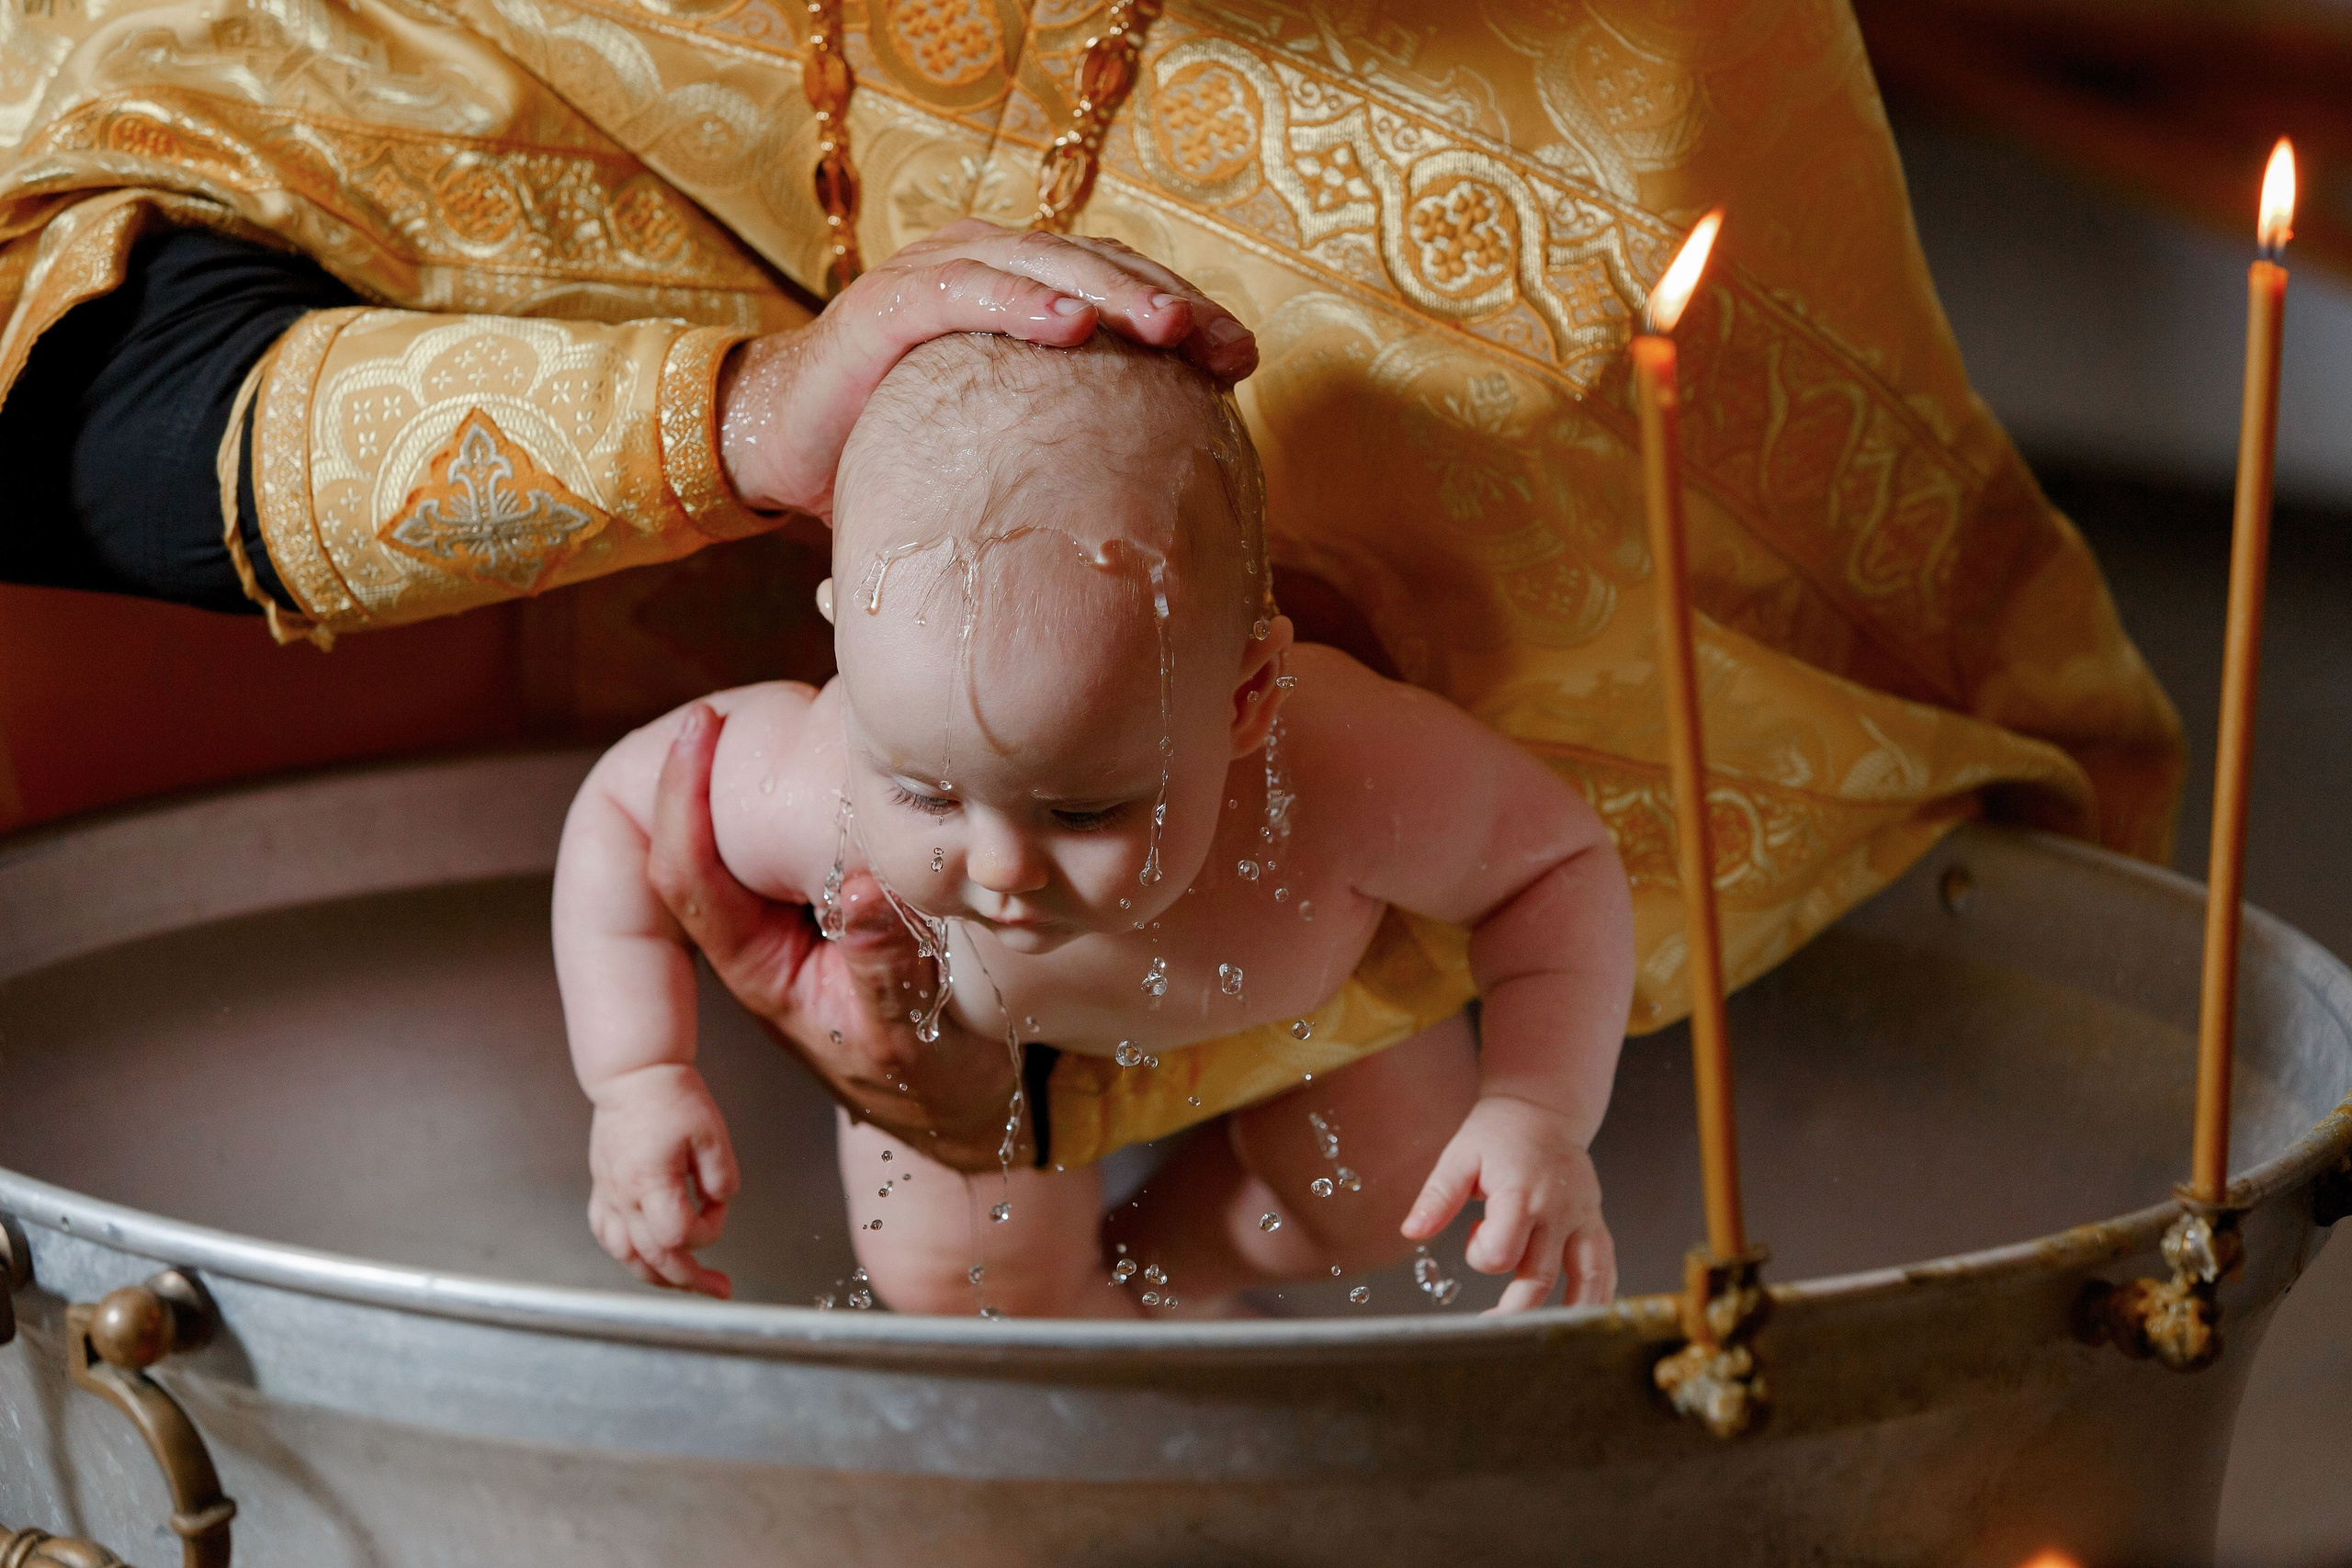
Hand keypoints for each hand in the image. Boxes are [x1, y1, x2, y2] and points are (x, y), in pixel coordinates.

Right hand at [587, 1062, 739, 1297]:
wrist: (633, 1076)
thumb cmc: (672, 1098)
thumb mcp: (712, 1132)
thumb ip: (721, 1176)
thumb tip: (718, 1204)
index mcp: (650, 1182)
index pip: (680, 1234)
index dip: (709, 1230)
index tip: (719, 1205)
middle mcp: (624, 1195)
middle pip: (653, 1258)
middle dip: (690, 1279)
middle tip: (719, 1288)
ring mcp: (609, 1194)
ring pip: (625, 1255)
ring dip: (657, 1275)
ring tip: (685, 1282)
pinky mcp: (603, 1188)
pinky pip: (607, 1234)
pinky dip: (627, 1253)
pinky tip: (645, 1256)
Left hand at [646, 702, 1031, 1170]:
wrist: (959, 1109)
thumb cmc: (929, 1082)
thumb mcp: (907, 1037)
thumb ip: (885, 971)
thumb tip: (863, 892)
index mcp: (754, 964)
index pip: (686, 873)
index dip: (680, 798)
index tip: (700, 727)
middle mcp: (758, 931)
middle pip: (701, 833)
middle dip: (709, 762)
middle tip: (743, 695)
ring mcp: (791, 911)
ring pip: (750, 826)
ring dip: (761, 767)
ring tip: (787, 705)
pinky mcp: (831, 893)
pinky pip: (802, 829)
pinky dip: (813, 786)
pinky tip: (849, 754)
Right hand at [717, 217, 1257, 517]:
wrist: (780, 443)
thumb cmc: (898, 449)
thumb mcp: (1000, 441)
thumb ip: (1064, 444)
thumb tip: (1162, 507)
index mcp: (1022, 290)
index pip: (1121, 288)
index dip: (1186, 316)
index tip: (1242, 363)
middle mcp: (985, 265)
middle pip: (1098, 268)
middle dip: (1170, 304)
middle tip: (1229, 347)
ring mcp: (935, 274)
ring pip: (1043, 266)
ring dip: (1113, 294)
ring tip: (1171, 329)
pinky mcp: (887, 303)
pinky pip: (964, 292)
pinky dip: (1020, 301)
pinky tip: (1071, 325)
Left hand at [1401, 1094, 1616, 1312]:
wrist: (1544, 1107)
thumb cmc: (1498, 1132)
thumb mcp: (1459, 1156)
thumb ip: (1437, 1197)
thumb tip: (1411, 1231)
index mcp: (1520, 1193)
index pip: (1502, 1251)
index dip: (1481, 1256)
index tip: (1473, 1237)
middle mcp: (1556, 1211)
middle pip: (1537, 1279)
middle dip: (1512, 1310)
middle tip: (1489, 1323)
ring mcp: (1581, 1218)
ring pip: (1585, 1281)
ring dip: (1563, 1317)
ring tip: (1540, 1340)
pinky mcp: (1595, 1222)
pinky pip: (1605, 1267)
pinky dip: (1597, 1297)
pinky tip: (1583, 1319)